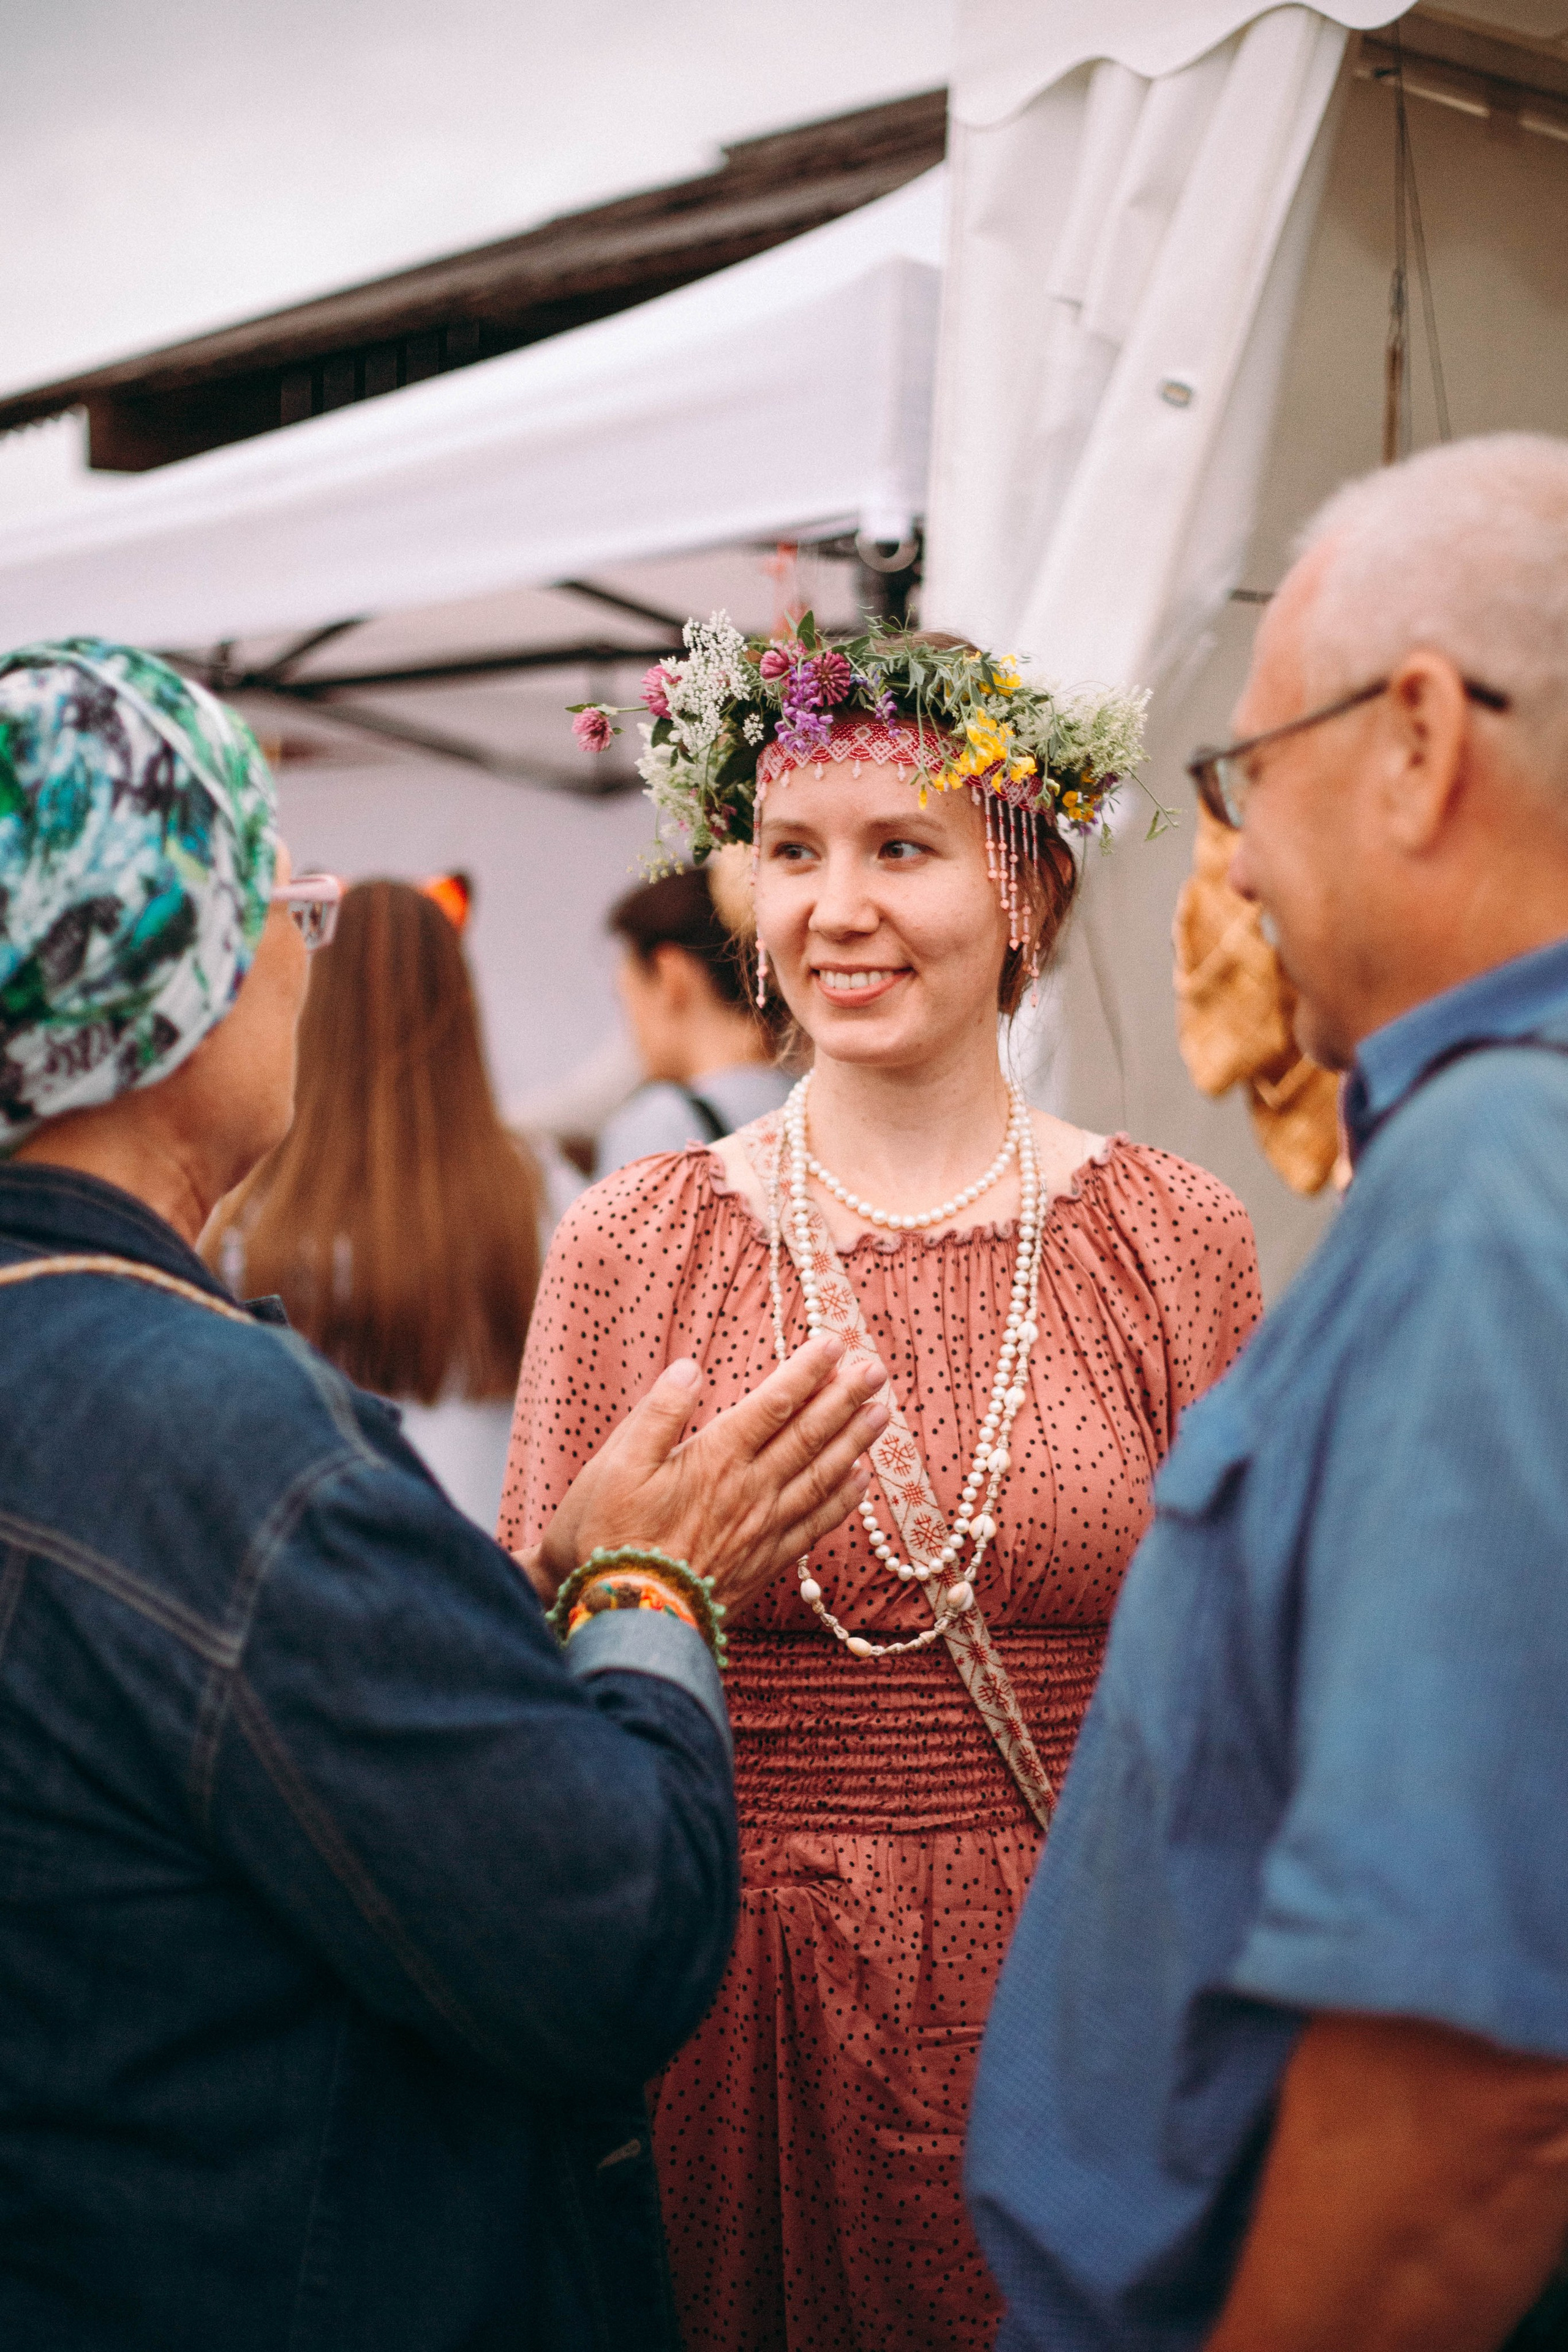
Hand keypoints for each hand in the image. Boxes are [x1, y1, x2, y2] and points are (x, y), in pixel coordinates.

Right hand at [524, 1332, 887, 1614]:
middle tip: (877, 1370)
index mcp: (716, 1458)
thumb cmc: (610, 1538)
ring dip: (855, 1441)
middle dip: (845, 1399)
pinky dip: (842, 1500)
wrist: (628, 1619)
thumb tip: (690, 1369)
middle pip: (809, 1436)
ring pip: (822, 1476)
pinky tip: (860, 1481)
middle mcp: (751, 1490)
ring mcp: (763, 1529)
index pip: (773, 1404)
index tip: (835, 1344)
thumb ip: (658, 1414)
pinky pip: (815, 1524)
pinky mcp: (765, 1563)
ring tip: (882, 1412)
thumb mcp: (616, 1465)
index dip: (807, 1372)